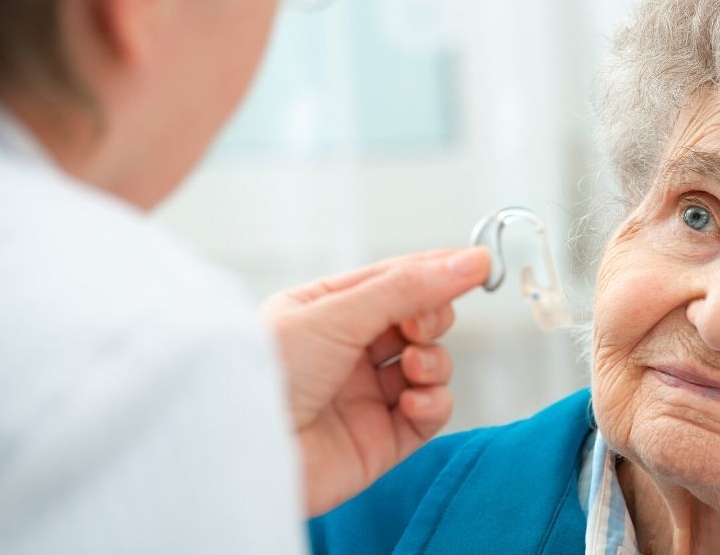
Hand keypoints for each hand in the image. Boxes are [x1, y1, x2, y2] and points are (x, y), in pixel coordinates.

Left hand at [260, 247, 490, 515]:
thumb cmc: (265, 377)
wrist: (240, 457)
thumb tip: (469, 261)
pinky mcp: (381, 439)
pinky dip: (432, 402)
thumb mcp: (336, 314)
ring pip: (430, 364)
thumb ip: (408, 287)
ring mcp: (365, 395)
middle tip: (420, 325)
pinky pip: (430, 412)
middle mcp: (347, 351)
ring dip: (432, 361)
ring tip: (411, 368)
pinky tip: (411, 402)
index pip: (393, 279)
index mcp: (325, 311)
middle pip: (418, 320)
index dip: (437, 270)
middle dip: (431, 317)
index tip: (479, 263)